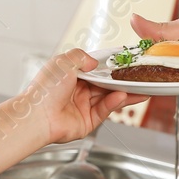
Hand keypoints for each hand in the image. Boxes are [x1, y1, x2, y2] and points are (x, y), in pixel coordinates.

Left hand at [0, 50, 142, 172]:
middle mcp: (78, 91)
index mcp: (70, 76)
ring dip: (124, 92)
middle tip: (139, 76)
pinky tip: (122, 95)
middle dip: (123, 80)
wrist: (37, 116)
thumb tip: (94, 61)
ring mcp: (83, 106)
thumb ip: (81, 56)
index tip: (126, 62)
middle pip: (106, 84)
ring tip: (140, 87)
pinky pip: (105, 110)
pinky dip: (114, 102)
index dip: (110, 66)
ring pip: (109, 97)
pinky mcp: (88, 121)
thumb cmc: (44, 90)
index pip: (96, 69)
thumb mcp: (62, 62)